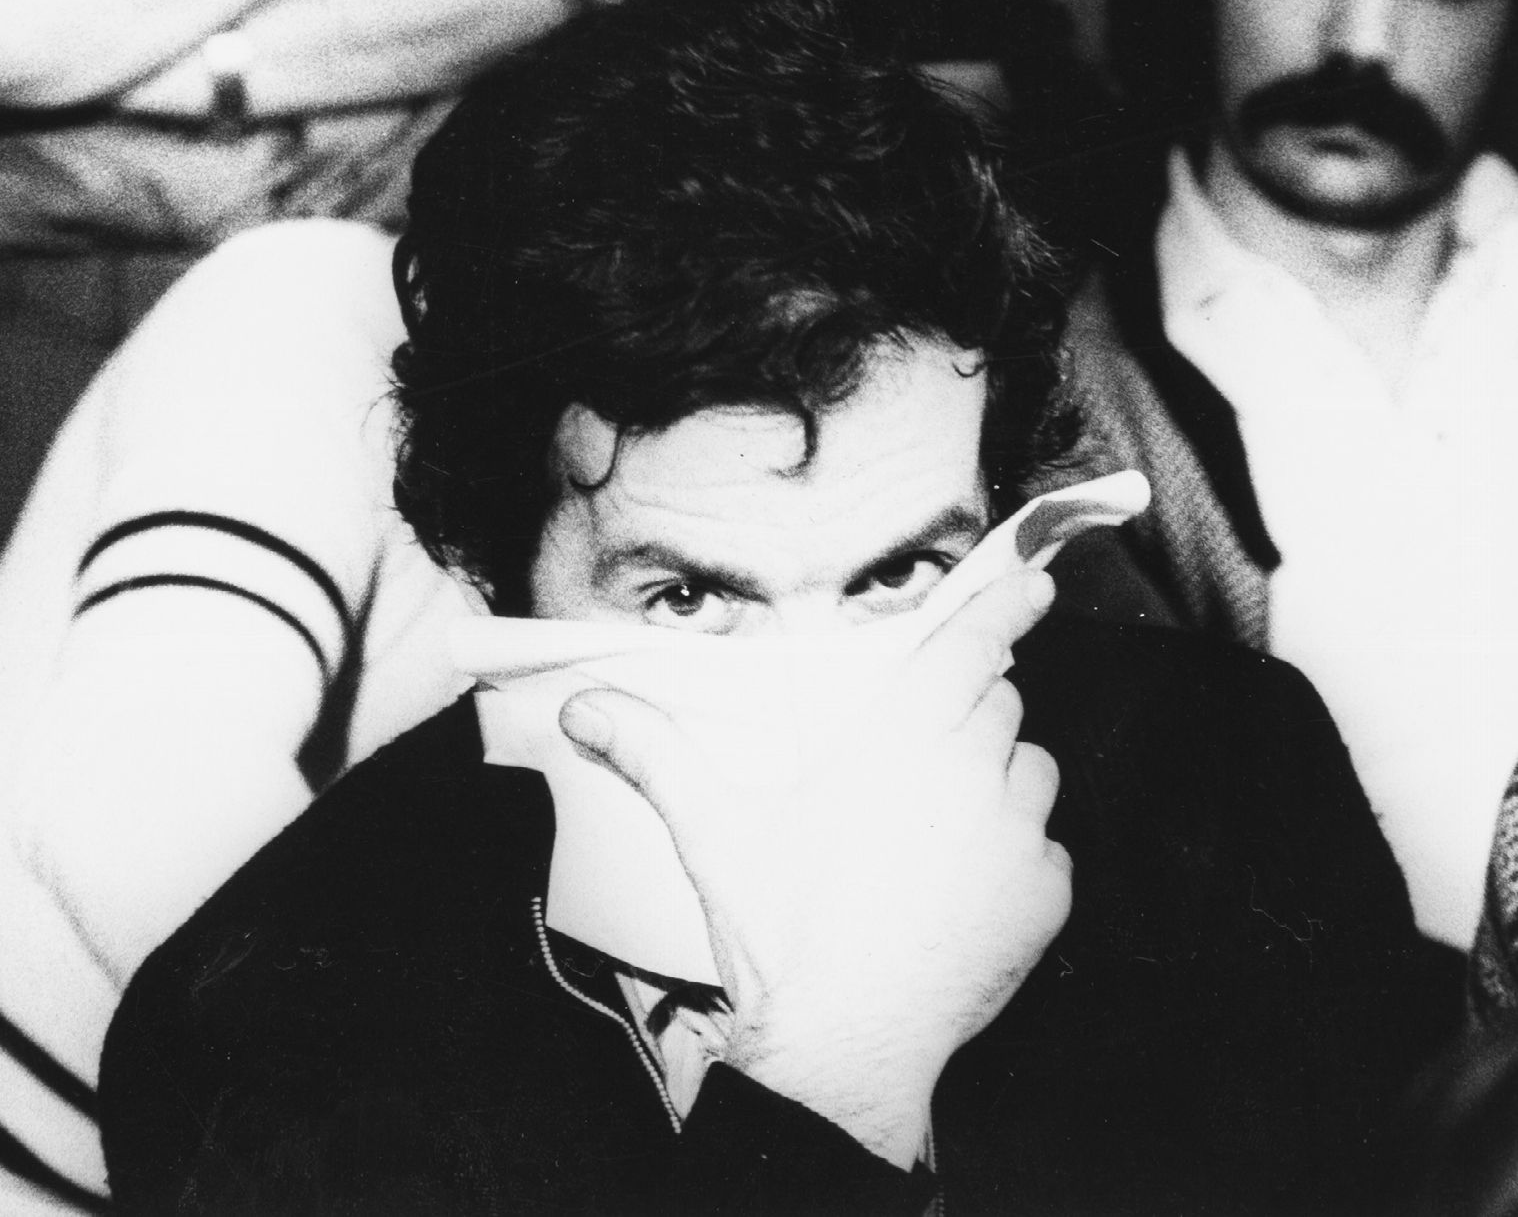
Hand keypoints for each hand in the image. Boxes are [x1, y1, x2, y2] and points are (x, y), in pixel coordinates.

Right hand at [561, 569, 1069, 1169]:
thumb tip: (585, 707)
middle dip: (967, 713)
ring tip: (939, 832)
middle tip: (918, 762)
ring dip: (998, 782)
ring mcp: (1018, 838)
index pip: (970, 643)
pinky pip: (1050, 849)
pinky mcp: (1045, 899)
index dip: (1005, 605)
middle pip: (998, 701)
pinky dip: (1020, 859)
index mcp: (901, 738)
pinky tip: (964, 892)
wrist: (840, 1052)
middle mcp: (972, 773)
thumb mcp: (713, 831)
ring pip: (1031, 770)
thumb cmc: (783, 935)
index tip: (1034, 584)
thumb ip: (654, 753)